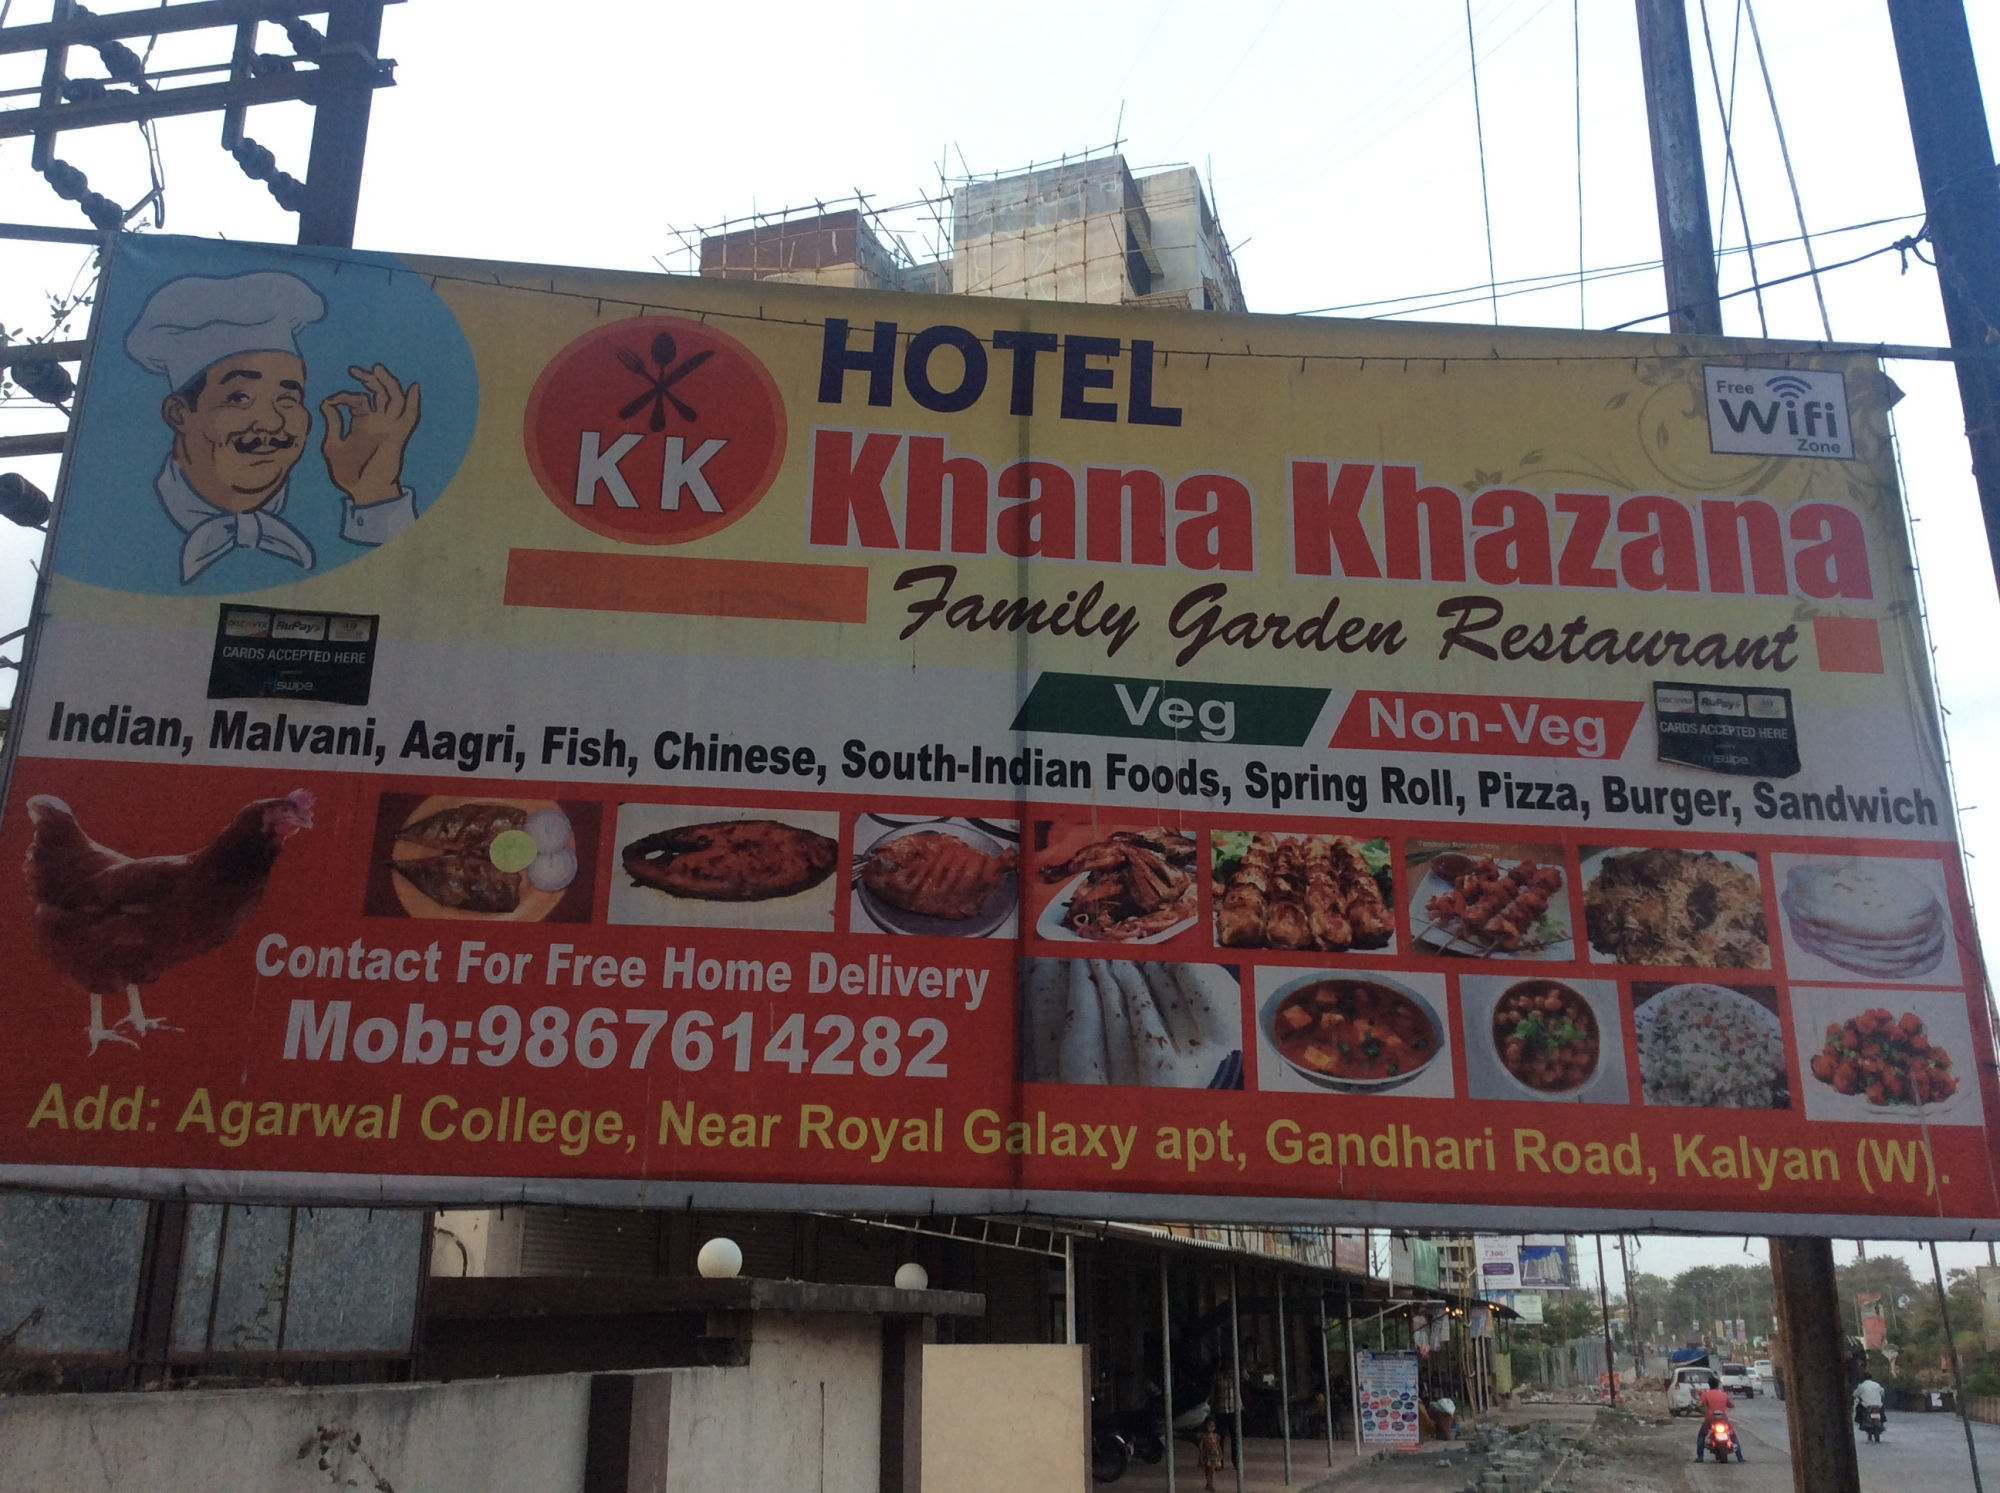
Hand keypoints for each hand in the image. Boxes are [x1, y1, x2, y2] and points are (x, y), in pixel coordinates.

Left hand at [320, 363, 420, 504]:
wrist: (364, 492)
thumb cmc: (347, 473)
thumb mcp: (332, 444)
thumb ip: (333, 423)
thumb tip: (326, 402)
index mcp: (362, 422)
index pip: (358, 399)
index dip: (343, 396)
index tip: (331, 402)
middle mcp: (378, 422)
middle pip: (380, 392)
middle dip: (370, 378)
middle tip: (356, 370)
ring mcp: (389, 427)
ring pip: (393, 398)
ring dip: (387, 382)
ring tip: (377, 369)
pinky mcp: (398, 436)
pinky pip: (410, 417)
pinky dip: (414, 403)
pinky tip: (414, 387)